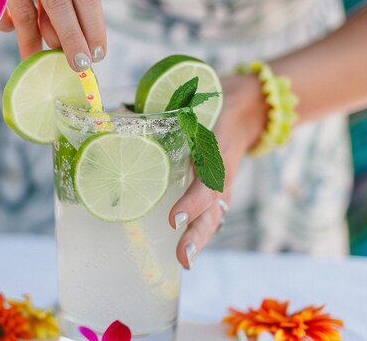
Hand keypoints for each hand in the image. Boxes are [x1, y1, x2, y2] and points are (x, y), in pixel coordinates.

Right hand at [0, 0, 106, 69]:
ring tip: (35, 57)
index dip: (93, 28)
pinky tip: (5, 16)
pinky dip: (4, 24)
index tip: (97, 55)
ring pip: (23, 14)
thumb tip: (64, 44)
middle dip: (72, 42)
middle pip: (59, 4)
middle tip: (78, 67)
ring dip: (32, 43)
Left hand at [170, 74, 266, 268]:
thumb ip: (162, 107)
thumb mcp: (196, 105)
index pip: (207, 181)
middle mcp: (220, 174)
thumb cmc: (213, 109)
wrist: (245, 111)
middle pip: (212, 210)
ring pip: (213, 217)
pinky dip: (198, 233)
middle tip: (182, 257)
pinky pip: (210, 215)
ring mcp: (222, 186)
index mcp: (216, 152)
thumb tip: (121, 110)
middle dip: (197, 234)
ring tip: (184, 261)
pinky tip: (182, 251)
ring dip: (199, 239)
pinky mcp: (218, 192)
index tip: (175, 219)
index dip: (193, 203)